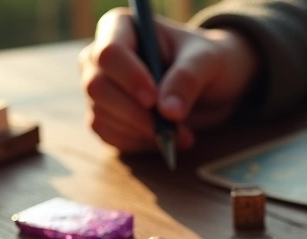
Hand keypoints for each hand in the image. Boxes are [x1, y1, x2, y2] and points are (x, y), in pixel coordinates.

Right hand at [80, 8, 258, 152]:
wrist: (209, 86)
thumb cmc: (205, 61)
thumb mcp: (206, 61)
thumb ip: (187, 78)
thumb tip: (167, 111)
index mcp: (122, 27)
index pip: (109, 53)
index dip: (129, 78)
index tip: (154, 100)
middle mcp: (101, 57)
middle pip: (97, 87)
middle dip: (136, 113)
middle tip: (173, 127)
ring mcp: (99, 88)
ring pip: (101, 115)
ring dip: (141, 132)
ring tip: (181, 135)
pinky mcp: (105, 116)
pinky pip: (108, 135)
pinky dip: (137, 143)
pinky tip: (162, 140)